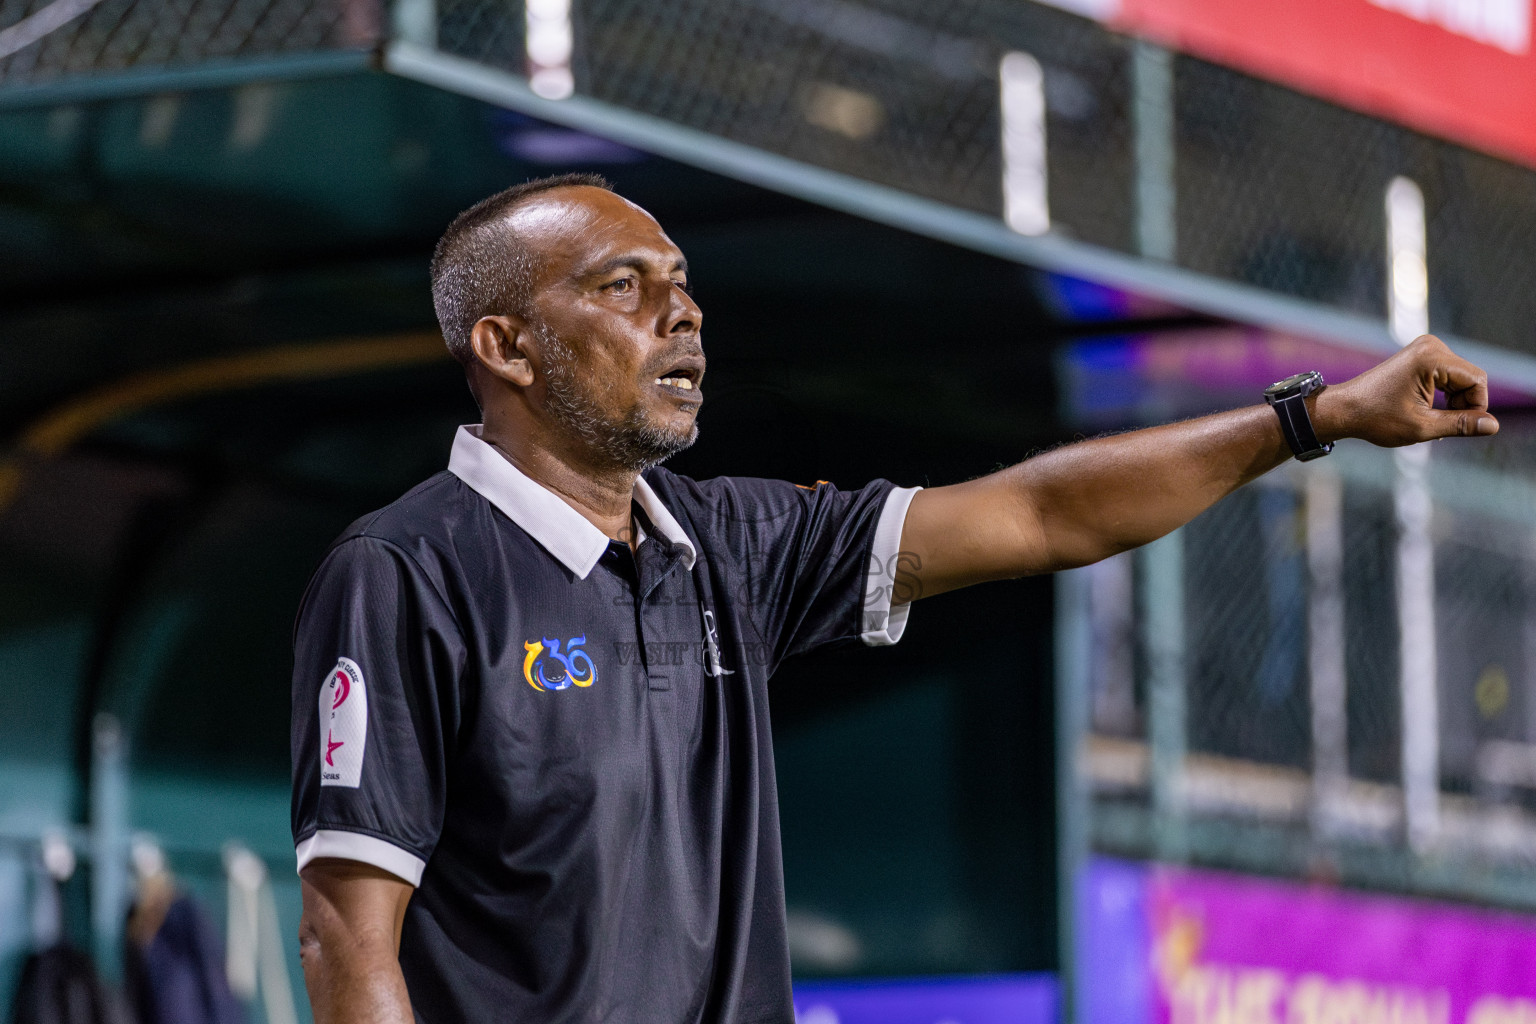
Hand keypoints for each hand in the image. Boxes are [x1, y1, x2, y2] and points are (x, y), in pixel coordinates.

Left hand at [1314, 334, 1498, 446]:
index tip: (1457, 426)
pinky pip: (1448, 376)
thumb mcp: (1423, 427)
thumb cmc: (1376, 418)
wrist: (1343, 409)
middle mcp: (1431, 346)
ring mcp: (1425, 349)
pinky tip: (1426, 409)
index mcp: (1431, 358)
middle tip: (1438, 425)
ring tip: (1429, 418)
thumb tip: (1493, 426)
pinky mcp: (1421, 356)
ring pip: (1461, 379)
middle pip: (1471, 379)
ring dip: (1453, 402)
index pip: (1477, 381)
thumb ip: (1461, 425)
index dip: (1475, 407)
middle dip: (1463, 405)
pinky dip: (1444, 396)